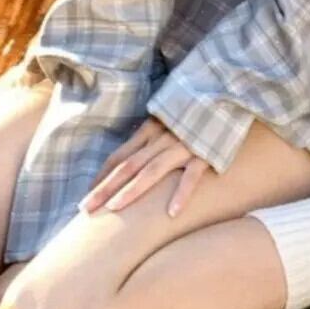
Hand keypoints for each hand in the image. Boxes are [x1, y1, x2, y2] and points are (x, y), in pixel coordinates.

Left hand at [78, 116, 209, 218]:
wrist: (224, 95)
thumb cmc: (194, 112)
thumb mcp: (167, 118)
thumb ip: (151, 136)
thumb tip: (132, 155)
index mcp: (150, 129)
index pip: (119, 156)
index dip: (101, 177)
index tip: (86, 196)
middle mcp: (161, 138)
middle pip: (127, 166)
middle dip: (105, 189)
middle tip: (85, 210)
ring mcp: (182, 146)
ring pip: (152, 170)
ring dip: (132, 190)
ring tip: (114, 210)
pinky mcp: (205, 152)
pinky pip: (191, 175)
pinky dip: (181, 193)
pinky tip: (172, 213)